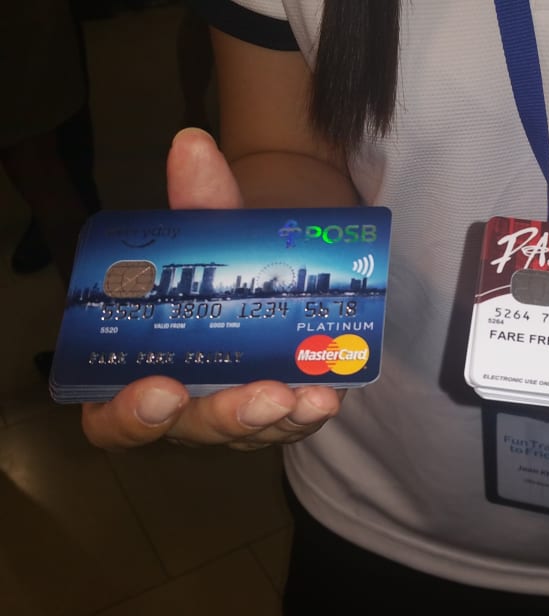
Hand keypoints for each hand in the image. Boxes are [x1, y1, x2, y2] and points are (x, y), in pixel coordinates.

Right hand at [81, 129, 341, 450]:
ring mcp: (237, 411)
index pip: (115, 419)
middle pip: (192, 431)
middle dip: (225, 418)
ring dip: (276, 419)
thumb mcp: (213, 232)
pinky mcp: (283, 407)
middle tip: (258, 396)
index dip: (128, 417)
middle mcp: (187, 402)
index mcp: (143, 371)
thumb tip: (192, 144)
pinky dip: (309, 410)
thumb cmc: (224, 262)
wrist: (277, 264)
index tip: (159, 391)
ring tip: (303, 395)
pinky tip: (328, 391)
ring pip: (248, 433)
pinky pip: (292, 421)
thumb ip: (201, 200)